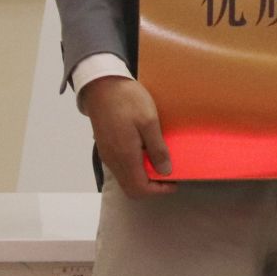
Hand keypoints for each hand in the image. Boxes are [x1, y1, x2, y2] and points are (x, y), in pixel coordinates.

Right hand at [80, 75, 176, 197]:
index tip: (174, 181)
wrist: (101, 85)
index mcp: (125, 156)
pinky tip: (145, 151)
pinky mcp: (105, 147)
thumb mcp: (149, 121)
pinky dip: (134, 167)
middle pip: (131, 188)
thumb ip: (157, 148)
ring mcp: (107, 155)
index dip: (159, 190)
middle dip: (151, 186)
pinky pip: (120, 167)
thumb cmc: (128, 100)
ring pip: (125, 179)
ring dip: (142, 176)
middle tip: (168, 172)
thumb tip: (165, 172)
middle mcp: (114, 161)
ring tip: (159, 160)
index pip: (140, 189)